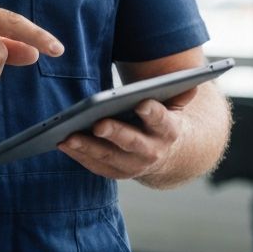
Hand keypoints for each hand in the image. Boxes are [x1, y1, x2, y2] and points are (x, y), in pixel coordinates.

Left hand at [56, 88, 195, 180]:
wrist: (169, 153)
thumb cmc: (164, 117)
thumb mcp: (175, 103)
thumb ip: (179, 90)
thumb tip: (190, 79)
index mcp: (168, 130)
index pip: (162, 121)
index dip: (152, 113)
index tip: (142, 103)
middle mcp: (152, 152)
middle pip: (132, 143)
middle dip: (115, 134)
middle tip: (98, 124)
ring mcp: (134, 166)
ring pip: (109, 158)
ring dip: (88, 148)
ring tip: (68, 136)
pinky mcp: (117, 172)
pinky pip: (97, 166)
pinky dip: (80, 156)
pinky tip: (62, 143)